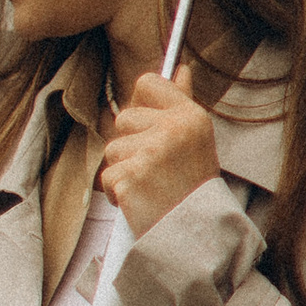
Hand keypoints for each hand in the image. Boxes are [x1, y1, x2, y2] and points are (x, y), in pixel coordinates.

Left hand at [97, 63, 220, 236]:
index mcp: (190, 116)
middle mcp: (171, 130)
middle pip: (124, 118)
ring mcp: (149, 154)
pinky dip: (118, 194)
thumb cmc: (194, 188)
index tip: (149, 124)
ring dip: (124, 170)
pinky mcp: (129, 179)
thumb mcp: (197, 140)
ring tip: (150, 187)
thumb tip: (179, 68)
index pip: (148, 83)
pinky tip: (140, 201)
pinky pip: (108, 177)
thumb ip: (182, 102)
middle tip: (156, 169)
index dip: (142, 104)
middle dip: (132, 144)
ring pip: (113, 148)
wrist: (196, 237)